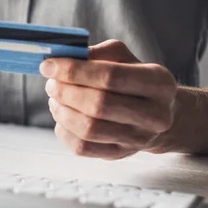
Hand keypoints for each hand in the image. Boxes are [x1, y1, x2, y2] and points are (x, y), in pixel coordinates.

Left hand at [40, 40, 176, 159]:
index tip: (48, 65)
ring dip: (62, 111)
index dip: (74, 71)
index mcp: (159, 82)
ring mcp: (139, 139)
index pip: (110, 76)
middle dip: (65, 92)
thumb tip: (63, 58)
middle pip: (98, 105)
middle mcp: (155, 115)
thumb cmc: (131, 77)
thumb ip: (96, 53)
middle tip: (51, 84)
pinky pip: (82, 147)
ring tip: (55, 99)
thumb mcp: (122, 57)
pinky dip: (63, 130)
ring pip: (89, 128)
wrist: (153, 112)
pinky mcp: (120, 154)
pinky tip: (62, 116)